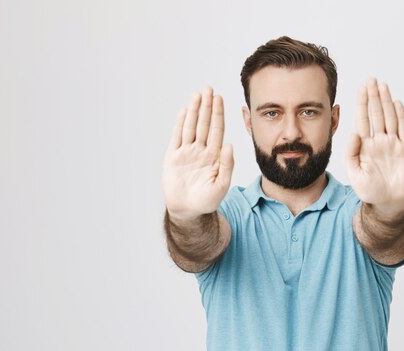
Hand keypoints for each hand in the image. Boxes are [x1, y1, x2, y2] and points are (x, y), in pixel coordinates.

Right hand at [162, 86, 233, 222]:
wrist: (188, 210)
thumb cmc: (207, 200)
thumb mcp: (222, 184)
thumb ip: (227, 165)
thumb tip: (230, 145)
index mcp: (214, 156)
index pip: (217, 130)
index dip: (218, 114)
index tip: (219, 99)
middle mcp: (201, 150)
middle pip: (204, 124)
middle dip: (206, 106)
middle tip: (208, 88)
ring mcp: (187, 152)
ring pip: (191, 127)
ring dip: (194, 111)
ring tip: (197, 94)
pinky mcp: (173, 157)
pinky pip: (177, 137)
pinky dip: (180, 124)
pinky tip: (184, 111)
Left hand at [345, 78, 403, 217]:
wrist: (387, 202)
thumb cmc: (369, 189)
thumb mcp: (354, 172)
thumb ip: (351, 153)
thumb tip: (354, 132)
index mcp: (364, 145)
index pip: (362, 118)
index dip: (362, 102)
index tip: (361, 88)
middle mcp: (378, 140)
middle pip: (376, 113)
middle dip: (373, 96)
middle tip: (372, 80)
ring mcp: (392, 143)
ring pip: (389, 117)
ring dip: (386, 102)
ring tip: (383, 86)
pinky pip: (403, 129)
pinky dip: (401, 116)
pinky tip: (397, 103)